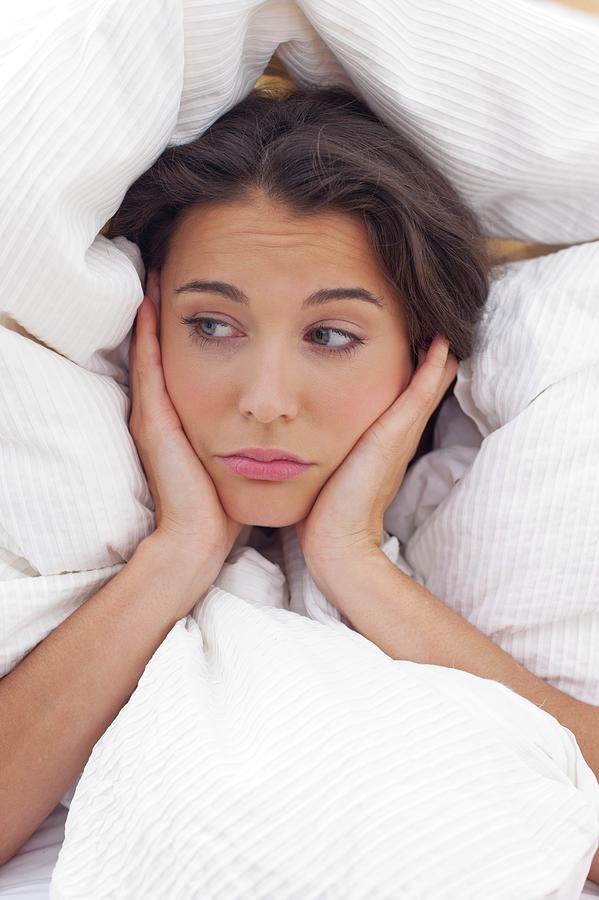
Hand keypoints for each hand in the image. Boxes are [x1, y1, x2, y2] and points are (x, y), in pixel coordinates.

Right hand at [128, 279, 242, 579]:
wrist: (202, 542)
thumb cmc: (230, 504)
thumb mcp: (247, 458)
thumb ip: (254, 430)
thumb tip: (289, 411)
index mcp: (193, 415)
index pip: (197, 356)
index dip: (202, 321)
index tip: (213, 285)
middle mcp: (170, 409)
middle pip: (168, 345)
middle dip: (176, 304)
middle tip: (176, 260)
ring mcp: (156, 413)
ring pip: (153, 348)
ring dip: (156, 308)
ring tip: (158, 267)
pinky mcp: (151, 422)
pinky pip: (149, 367)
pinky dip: (147, 333)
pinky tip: (152, 299)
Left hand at [295, 335, 457, 581]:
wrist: (335, 541)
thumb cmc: (326, 511)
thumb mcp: (334, 470)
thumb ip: (332, 452)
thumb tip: (311, 436)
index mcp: (387, 445)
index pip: (408, 401)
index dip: (417, 373)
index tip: (420, 343)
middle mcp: (400, 438)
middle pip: (426, 390)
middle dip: (435, 359)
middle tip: (445, 327)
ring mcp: (401, 436)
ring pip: (428, 387)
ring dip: (438, 356)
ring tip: (447, 326)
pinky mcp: (394, 436)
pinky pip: (419, 393)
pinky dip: (433, 368)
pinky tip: (442, 343)